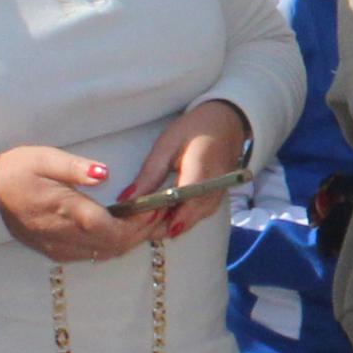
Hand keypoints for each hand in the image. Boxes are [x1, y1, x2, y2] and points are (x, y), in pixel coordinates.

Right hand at [0, 145, 152, 262]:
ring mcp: (60, 247)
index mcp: (67, 211)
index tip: (156, 207)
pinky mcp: (55, 251)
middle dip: (141, 233)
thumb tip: (106, 173)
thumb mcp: (45, 159)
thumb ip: (77, 168)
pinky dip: (111, 245)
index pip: (114, 228)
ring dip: (128, 241)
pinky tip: (121, 229)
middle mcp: (65, 235)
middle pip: (115, 245)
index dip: (139, 223)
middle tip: (160, 214)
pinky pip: (91, 255)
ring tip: (147, 221)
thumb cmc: (15, 171)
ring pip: (105, 253)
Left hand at [117, 100, 252, 242]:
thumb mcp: (166, 146)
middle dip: (161, 227)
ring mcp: (219, 195)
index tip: (141, 223)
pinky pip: (198, 216)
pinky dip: (181, 219)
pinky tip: (164, 217)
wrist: (225, 123)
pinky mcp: (218, 199)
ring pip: (193, 220)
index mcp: (202, 169)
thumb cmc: (194, 130)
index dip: (162, 217)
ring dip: (170, 225)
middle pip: (188, 217)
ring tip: (145, 224)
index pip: (184, 201)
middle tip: (135, 228)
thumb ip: (149, 175)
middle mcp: (215, 187)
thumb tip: (127, 199)